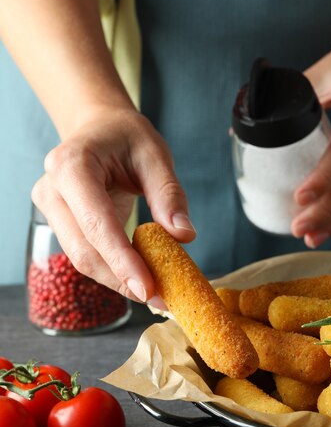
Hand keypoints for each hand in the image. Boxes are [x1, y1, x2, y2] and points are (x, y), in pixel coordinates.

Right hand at [32, 108, 195, 302]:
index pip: (97, 223)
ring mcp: (50, 208)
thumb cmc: (125, 136)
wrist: (98, 128)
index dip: (122, 260)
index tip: (148, 289)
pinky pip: (85, 253)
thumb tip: (184, 236)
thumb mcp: (155, 155)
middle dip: (122, 279)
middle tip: (162, 298)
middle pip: (84, 250)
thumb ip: (169, 194)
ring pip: (81, 258)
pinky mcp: (58, 222)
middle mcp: (52, 189)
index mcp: (72, 166)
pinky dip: (112, 269)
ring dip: (118, 280)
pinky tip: (138, 277)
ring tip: (156, 292)